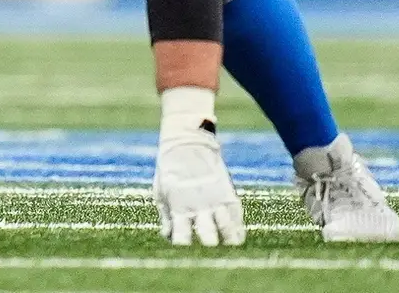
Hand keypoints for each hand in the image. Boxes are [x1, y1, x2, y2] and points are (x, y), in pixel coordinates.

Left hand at [153, 127, 244, 245]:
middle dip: (208, 248)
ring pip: (227, 230)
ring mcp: (215, 200)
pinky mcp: (228, 194)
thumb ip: (166, 215)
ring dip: (227, 242)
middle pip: (207, 237)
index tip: (186, 256)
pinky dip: (237, 231)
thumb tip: (167, 237)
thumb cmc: (170, 169)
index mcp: (178, 206)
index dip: (185, 248)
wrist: (187, 142)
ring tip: (227, 250)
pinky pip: (237, 218)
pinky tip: (236, 239)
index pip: (182, 237)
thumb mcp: (161, 191)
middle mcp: (198, 205)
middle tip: (208, 254)